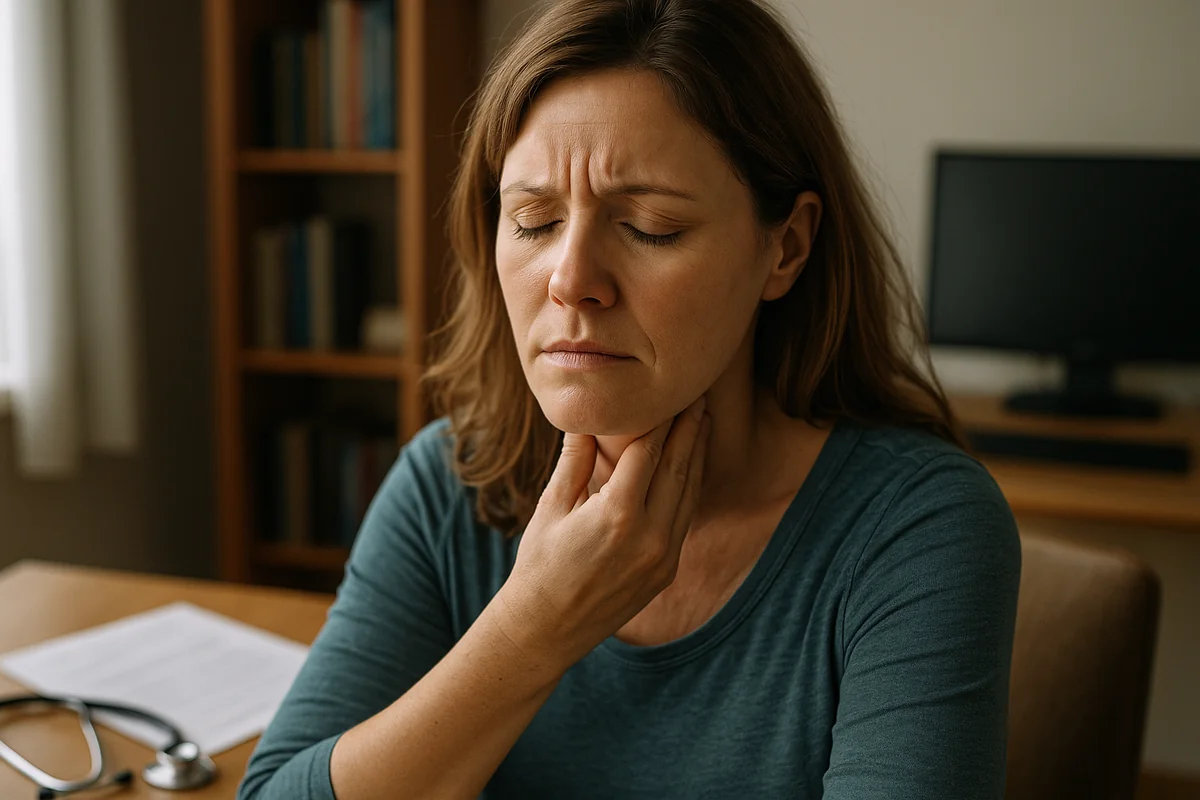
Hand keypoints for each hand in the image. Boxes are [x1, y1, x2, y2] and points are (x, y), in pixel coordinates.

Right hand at [495, 396, 711, 672]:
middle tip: (698, 395)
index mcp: (618, 514)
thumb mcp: (552, 506)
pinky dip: (689, 487)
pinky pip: (685, 518)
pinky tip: (690, 465)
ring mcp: (664, 556)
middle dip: (690, 429)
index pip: (649, 452)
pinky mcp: (667, 570)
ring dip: (697, 455)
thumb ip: (576, 459)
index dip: (662, 418)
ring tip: (702, 422)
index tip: (669, 392)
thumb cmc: (540, 564)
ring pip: (689, 493)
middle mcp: (650, 536)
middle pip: (679, 467)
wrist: (547, 628)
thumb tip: (587, 416)